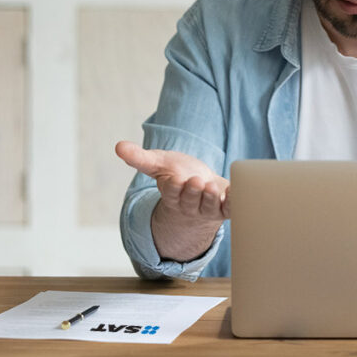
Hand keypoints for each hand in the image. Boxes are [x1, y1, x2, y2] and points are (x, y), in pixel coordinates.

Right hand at [116, 141, 228, 260]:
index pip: (171, 193)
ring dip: (212, 198)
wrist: (202, 187)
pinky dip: (235, 203)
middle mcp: (190, 205)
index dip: (174, 187)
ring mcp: (208, 209)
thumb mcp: (158, 164)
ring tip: (212, 188)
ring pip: (210, 207)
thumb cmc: (178, 173)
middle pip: (191, 201)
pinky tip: (237, 194)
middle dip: (193, 192)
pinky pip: (231, 209)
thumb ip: (140, 158)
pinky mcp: (226, 208)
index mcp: (173, 195)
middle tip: (196, 181)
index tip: (175, 179)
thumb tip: (118, 146)